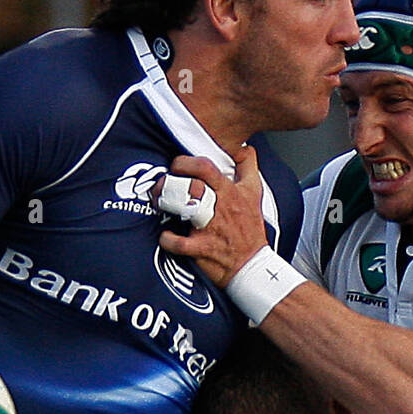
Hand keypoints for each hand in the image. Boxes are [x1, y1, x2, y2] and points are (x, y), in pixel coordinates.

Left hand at [156, 143, 269, 288]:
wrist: (252, 265)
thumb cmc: (249, 230)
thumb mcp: (254, 194)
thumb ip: (248, 167)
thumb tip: (244, 148)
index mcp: (230, 192)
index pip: (206, 168)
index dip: (186, 162)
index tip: (177, 164)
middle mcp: (219, 207)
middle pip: (192, 185)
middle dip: (171, 180)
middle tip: (160, 183)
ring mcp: (209, 228)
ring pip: (184, 208)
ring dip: (166, 202)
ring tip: (158, 201)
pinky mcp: (202, 248)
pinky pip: (179, 244)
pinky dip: (167, 240)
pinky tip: (164, 236)